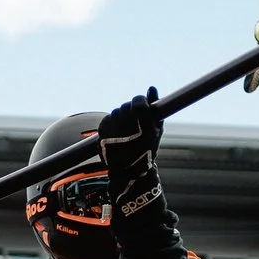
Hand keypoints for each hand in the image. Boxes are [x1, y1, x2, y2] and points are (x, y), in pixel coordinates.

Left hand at [98, 89, 164, 218]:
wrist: (128, 170)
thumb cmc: (146, 150)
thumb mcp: (157, 130)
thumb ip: (155, 107)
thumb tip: (151, 88)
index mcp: (141, 122)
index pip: (138, 101)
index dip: (140, 103)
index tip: (142, 109)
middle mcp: (125, 123)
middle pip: (127, 106)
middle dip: (131, 113)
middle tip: (135, 126)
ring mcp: (112, 126)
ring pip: (117, 112)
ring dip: (122, 119)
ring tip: (126, 134)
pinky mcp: (102, 130)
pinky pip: (108, 119)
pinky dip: (113, 124)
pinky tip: (118, 135)